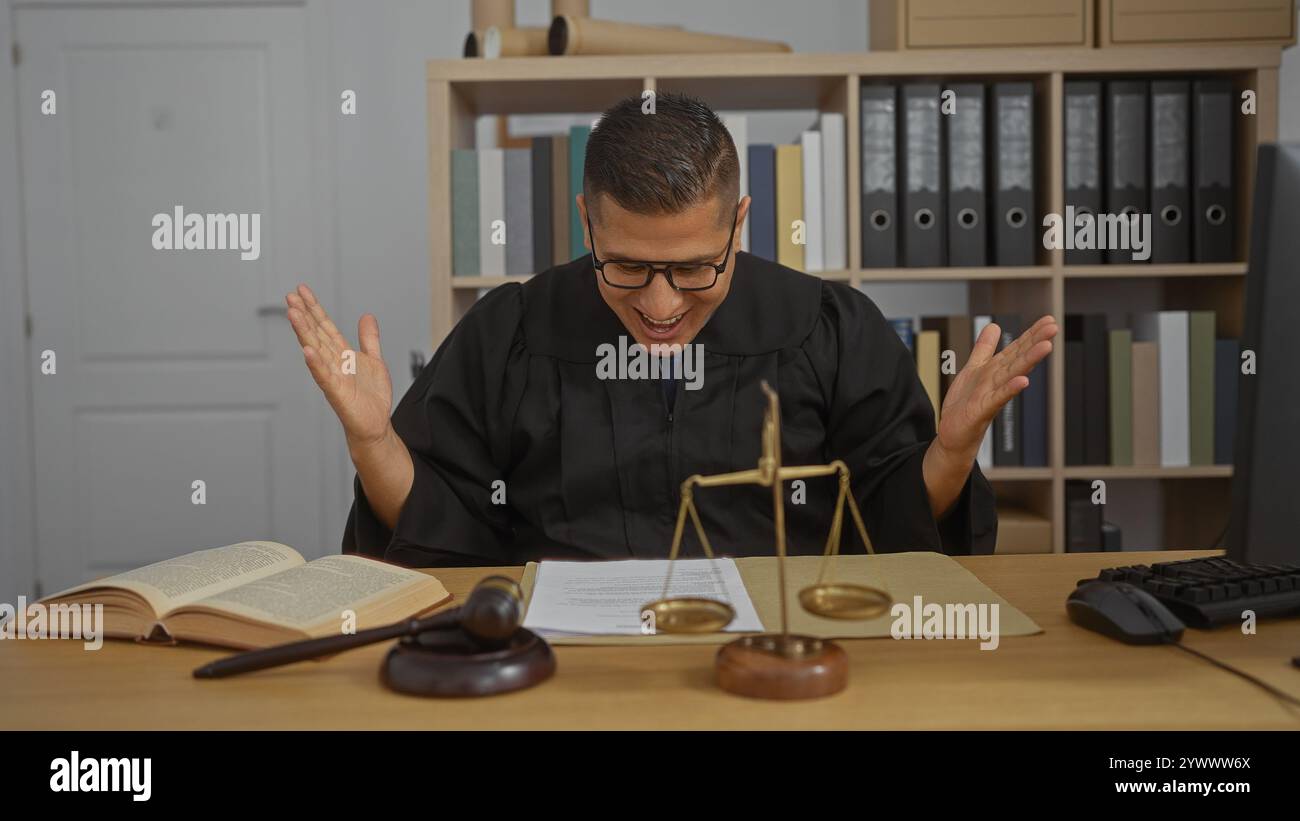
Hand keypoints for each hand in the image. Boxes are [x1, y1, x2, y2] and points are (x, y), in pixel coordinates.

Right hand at [285, 283, 393, 450]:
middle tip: (290, 296)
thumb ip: (369, 339)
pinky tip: (307, 351)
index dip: (315, 308)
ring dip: (304, 333)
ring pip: (315, 350)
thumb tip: (367, 316)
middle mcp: (333, 362)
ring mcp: (332, 376)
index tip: (302, 290)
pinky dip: (315, 364)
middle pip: (315, 334)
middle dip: (304, 315)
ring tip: (293, 314)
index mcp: (341, 353)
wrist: (375, 425)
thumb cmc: (371, 397)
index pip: (325, 326)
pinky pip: (323, 376)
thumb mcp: (375, 361)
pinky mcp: (336, 392)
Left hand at [935, 315, 1058, 460]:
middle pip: (1019, 358)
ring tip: (1046, 347)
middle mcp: (998, 381)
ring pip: (1013, 375)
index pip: (1017, 348)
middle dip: (1036, 343)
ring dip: (1029, 361)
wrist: (953, 435)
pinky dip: (1010, 389)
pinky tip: (1023, 381)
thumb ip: (984, 348)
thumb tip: (993, 326)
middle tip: (1054, 327)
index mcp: (996, 369)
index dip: (1031, 334)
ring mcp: (992, 395)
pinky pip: (998, 398)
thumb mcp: (973, 369)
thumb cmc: (965, 405)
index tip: (1048, 320)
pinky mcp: (982, 410)